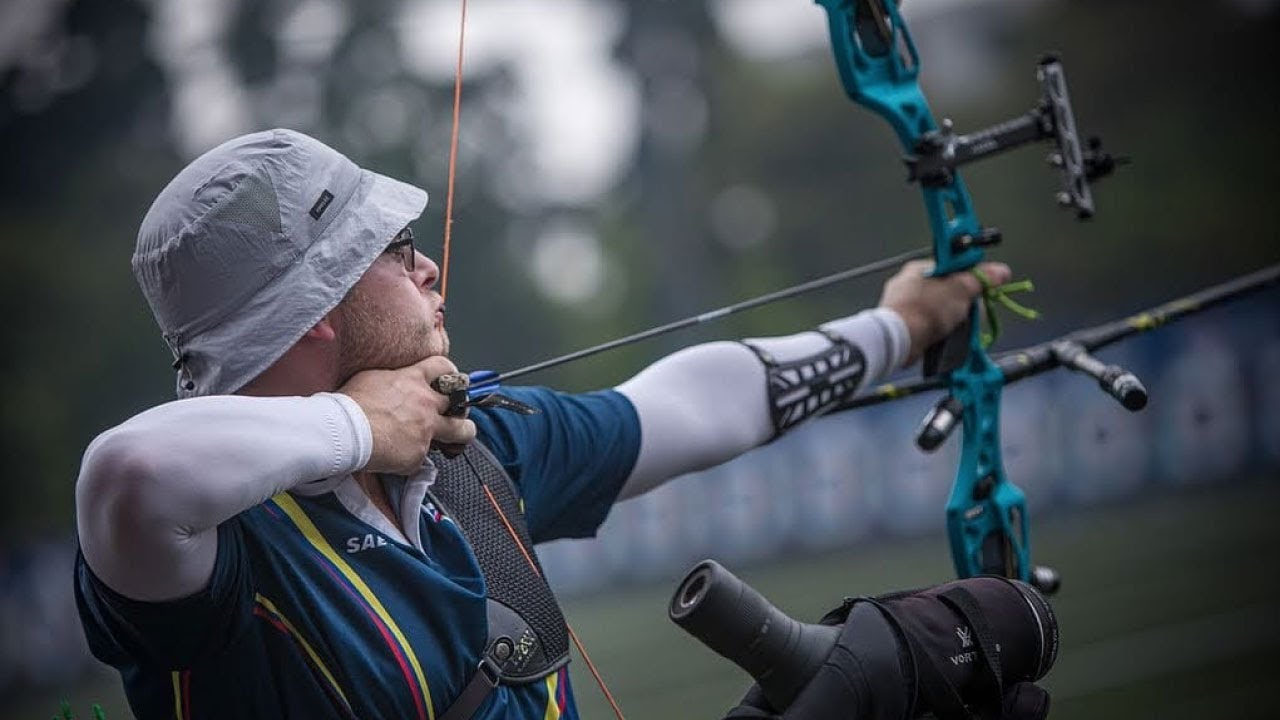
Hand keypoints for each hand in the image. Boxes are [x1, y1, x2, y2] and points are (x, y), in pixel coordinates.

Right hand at [337, 356, 476, 474]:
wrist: (344, 431)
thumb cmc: (349, 404)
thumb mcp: (372, 378)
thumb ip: (393, 380)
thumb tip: (395, 384)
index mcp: (413, 380)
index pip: (443, 368)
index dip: (450, 374)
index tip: (450, 382)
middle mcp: (426, 404)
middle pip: (462, 405)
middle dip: (461, 411)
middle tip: (455, 417)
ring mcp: (426, 431)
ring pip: (459, 435)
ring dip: (457, 439)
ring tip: (450, 445)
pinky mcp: (418, 455)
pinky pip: (420, 458)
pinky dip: (410, 459)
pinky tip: (394, 456)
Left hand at [879, 259, 1011, 364]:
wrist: (899, 338)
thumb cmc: (927, 309)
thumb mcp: (961, 290)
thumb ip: (981, 279)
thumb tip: (1001, 271)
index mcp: (921, 268)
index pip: (952, 268)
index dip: (970, 278)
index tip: (981, 289)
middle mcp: (909, 283)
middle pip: (946, 290)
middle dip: (962, 303)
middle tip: (970, 313)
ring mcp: (903, 305)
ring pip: (937, 309)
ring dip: (951, 319)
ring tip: (956, 328)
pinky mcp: (901, 325)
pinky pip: (927, 324)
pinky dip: (937, 330)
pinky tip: (943, 336)